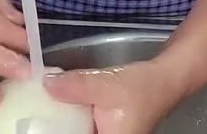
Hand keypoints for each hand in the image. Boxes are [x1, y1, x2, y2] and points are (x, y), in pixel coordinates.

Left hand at [45, 60, 188, 133]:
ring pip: (79, 133)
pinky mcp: (108, 131)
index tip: (38, 126)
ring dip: (66, 126)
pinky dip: (73, 124)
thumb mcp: (107, 84)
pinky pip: (84, 130)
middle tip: (40, 119)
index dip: (59, 132)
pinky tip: (62, 113)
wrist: (167, 77)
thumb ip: (76, 86)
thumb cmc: (143, 86)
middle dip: (60, 128)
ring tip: (46, 116)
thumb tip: (45, 83)